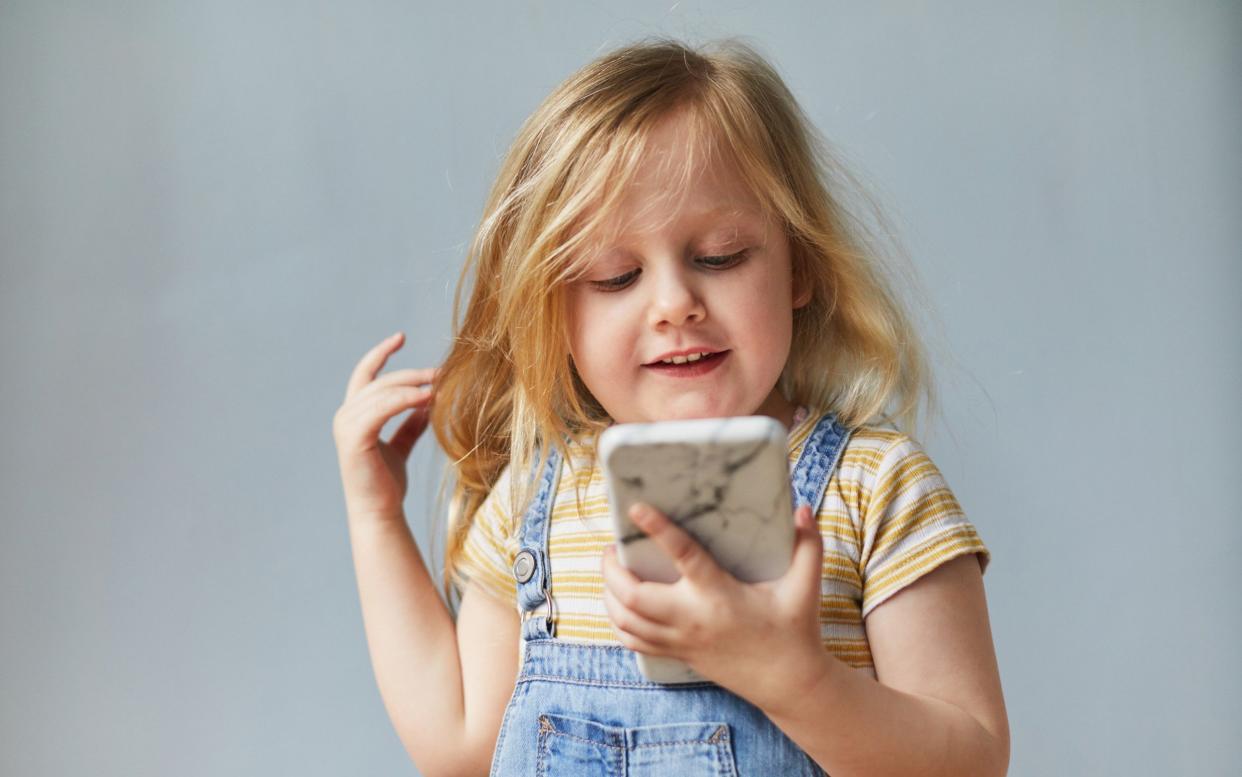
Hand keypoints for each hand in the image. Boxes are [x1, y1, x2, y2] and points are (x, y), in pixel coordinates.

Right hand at [332, 332, 437, 521]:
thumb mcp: (401, 445)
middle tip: (442, 371)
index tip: (400, 336)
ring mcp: (347, 426)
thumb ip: (410, 422)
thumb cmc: (387, 483)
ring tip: (440, 384)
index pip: (365, 374)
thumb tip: (428, 399)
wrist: (379, 513)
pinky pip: (382, 408)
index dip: (381, 353)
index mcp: (354, 415)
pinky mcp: (355, 437)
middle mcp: (346, 416)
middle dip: (413, 373)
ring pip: (383, 392)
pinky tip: (427, 398)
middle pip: (381, 381)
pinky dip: (405, 399)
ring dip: (413, 384)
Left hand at [601, 502, 830, 710]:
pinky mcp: (678, 654)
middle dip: (612, 570)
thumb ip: (808, 545)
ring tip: (612, 569)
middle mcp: (692, 618)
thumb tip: (803, 507)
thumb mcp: (805, 586)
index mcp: (719, 594)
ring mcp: (681, 640)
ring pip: (625, 621)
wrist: (789, 683)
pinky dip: (617, 621)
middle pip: (633, 597)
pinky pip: (633, 641)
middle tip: (613, 546)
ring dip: (609, 594)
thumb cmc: (795, 630)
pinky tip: (619, 603)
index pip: (682, 556)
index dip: (658, 529)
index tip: (637, 507)